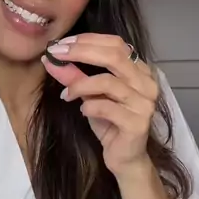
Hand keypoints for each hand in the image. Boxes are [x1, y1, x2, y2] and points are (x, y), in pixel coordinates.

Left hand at [41, 34, 158, 177]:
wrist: (125, 159)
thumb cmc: (110, 123)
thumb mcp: (89, 96)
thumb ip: (74, 76)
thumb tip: (51, 59)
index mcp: (140, 70)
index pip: (115, 43)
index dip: (87, 40)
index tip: (60, 44)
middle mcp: (147, 83)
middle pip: (114, 56)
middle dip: (81, 52)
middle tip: (56, 55)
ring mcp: (145, 103)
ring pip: (108, 82)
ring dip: (80, 85)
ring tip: (67, 94)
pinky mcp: (138, 123)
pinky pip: (107, 107)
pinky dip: (89, 107)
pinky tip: (83, 112)